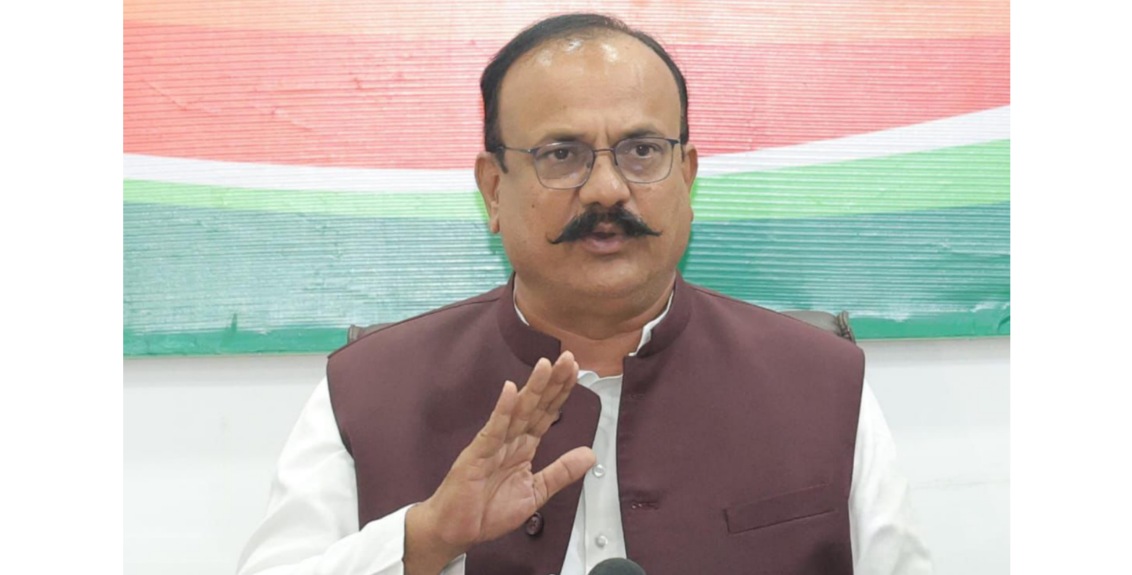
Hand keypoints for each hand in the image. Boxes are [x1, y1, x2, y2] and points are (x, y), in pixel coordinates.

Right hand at [404, 351, 595, 573]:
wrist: (455, 530)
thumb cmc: (487, 512)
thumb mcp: (536, 492)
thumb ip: (561, 472)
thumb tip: (590, 454)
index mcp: (522, 447)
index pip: (545, 414)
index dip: (560, 394)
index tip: (575, 372)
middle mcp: (509, 440)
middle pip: (535, 406)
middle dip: (551, 382)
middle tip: (567, 359)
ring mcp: (492, 444)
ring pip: (517, 411)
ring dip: (532, 388)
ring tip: (545, 366)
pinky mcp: (477, 454)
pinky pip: (493, 429)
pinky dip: (502, 410)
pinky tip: (511, 391)